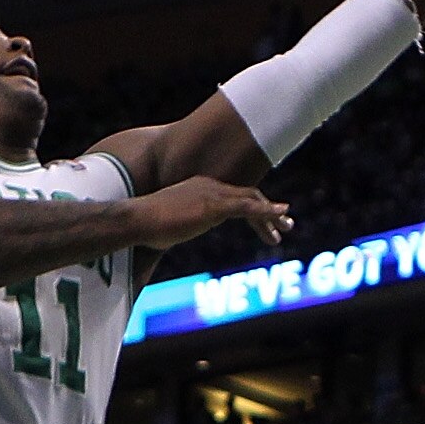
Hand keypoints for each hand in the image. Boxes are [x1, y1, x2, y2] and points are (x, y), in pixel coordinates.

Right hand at [127, 176, 290, 252]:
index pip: (231, 195)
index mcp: (198, 188)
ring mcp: (213, 194)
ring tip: (287, 227)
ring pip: (251, 200)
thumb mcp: (166, 225)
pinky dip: (267, 211)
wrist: (137, 220)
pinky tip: (281, 216)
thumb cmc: (145, 226)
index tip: (262, 222)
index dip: (250, 207)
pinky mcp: (215, 206)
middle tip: (284, 225)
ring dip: (272, 214)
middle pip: (246, 194)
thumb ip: (177, 226)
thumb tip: (171, 236)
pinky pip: (248, 207)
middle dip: (267, 210)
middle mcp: (209, 186)